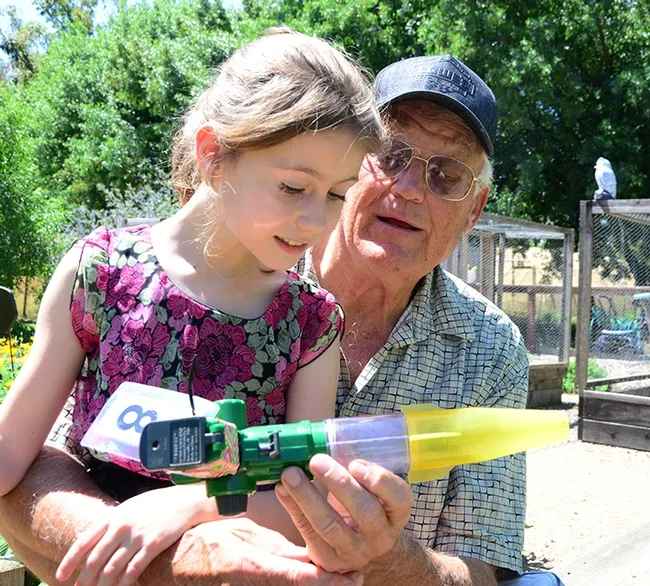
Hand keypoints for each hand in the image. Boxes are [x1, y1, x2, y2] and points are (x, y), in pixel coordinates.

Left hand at [55, 485, 209, 585]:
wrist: (185, 501)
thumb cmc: (157, 504)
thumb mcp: (130, 507)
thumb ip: (113, 522)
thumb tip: (96, 541)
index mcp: (113, 516)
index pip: (83, 541)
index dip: (70, 561)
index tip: (61, 576)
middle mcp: (121, 527)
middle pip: (95, 559)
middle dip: (86, 579)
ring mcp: (137, 536)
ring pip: (112, 569)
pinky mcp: (152, 545)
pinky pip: (133, 570)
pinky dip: (124, 584)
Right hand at [169, 517, 365, 585]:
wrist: (175, 564)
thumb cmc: (208, 543)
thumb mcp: (245, 537)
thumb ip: (278, 549)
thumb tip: (310, 553)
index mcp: (253, 567)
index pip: (299, 577)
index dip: (330, 580)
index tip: (354, 577)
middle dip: (329, 585)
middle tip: (354, 578)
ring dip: (316, 584)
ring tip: (340, 578)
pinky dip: (299, 585)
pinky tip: (313, 579)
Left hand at [275, 455, 412, 573]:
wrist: (363, 546)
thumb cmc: (366, 504)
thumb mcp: (373, 490)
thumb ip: (359, 471)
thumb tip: (325, 441)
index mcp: (396, 513)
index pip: (398, 497)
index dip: (378, 481)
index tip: (356, 464)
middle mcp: (380, 536)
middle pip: (364, 511)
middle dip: (338, 483)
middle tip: (316, 461)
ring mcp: (355, 552)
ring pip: (330, 525)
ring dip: (307, 497)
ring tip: (290, 474)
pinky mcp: (328, 560)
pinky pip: (308, 533)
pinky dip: (293, 508)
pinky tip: (282, 489)